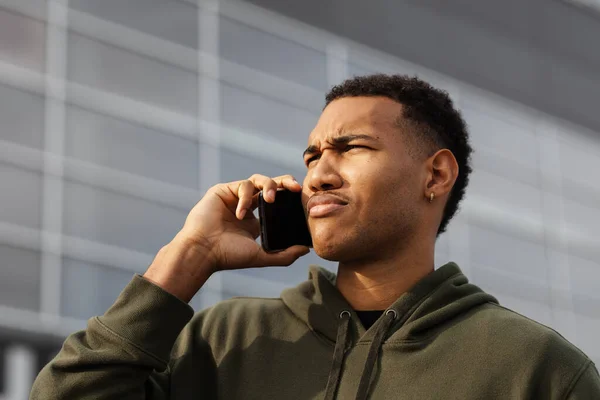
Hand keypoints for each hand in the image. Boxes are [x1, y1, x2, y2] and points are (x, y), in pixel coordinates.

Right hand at [182, 174, 309, 271]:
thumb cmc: (228, 256)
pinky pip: (243, 185)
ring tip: (270, 200)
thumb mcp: (261, 256)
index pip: (278, 202)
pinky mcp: (224, 190)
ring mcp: (235, 197)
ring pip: (258, 179)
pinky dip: (246, 197)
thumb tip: (307, 249)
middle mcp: (247, 206)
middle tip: (295, 188)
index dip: (290, 197)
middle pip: (271, 184)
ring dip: (269, 186)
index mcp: (256, 220)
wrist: (203, 251)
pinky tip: (241, 214)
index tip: (301, 198)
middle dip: (285, 182)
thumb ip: (285, 255)